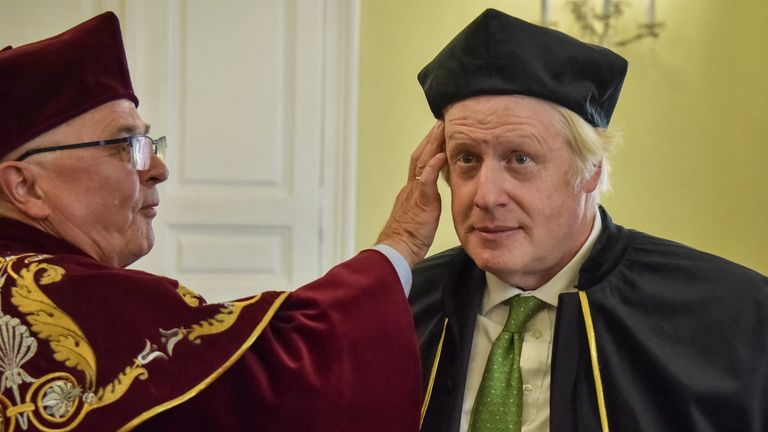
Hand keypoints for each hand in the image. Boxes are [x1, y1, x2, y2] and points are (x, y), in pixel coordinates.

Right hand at [377, 121, 446, 266]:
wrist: (396, 250)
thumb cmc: (407, 240)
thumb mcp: (417, 217)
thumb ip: (422, 204)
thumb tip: (429, 201)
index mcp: (410, 192)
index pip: (419, 164)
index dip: (427, 148)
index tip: (436, 135)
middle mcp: (410, 188)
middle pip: (419, 156)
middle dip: (430, 139)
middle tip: (440, 122)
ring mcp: (414, 193)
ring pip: (422, 162)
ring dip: (432, 144)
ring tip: (442, 128)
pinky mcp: (421, 202)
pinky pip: (427, 180)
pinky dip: (434, 165)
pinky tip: (441, 154)